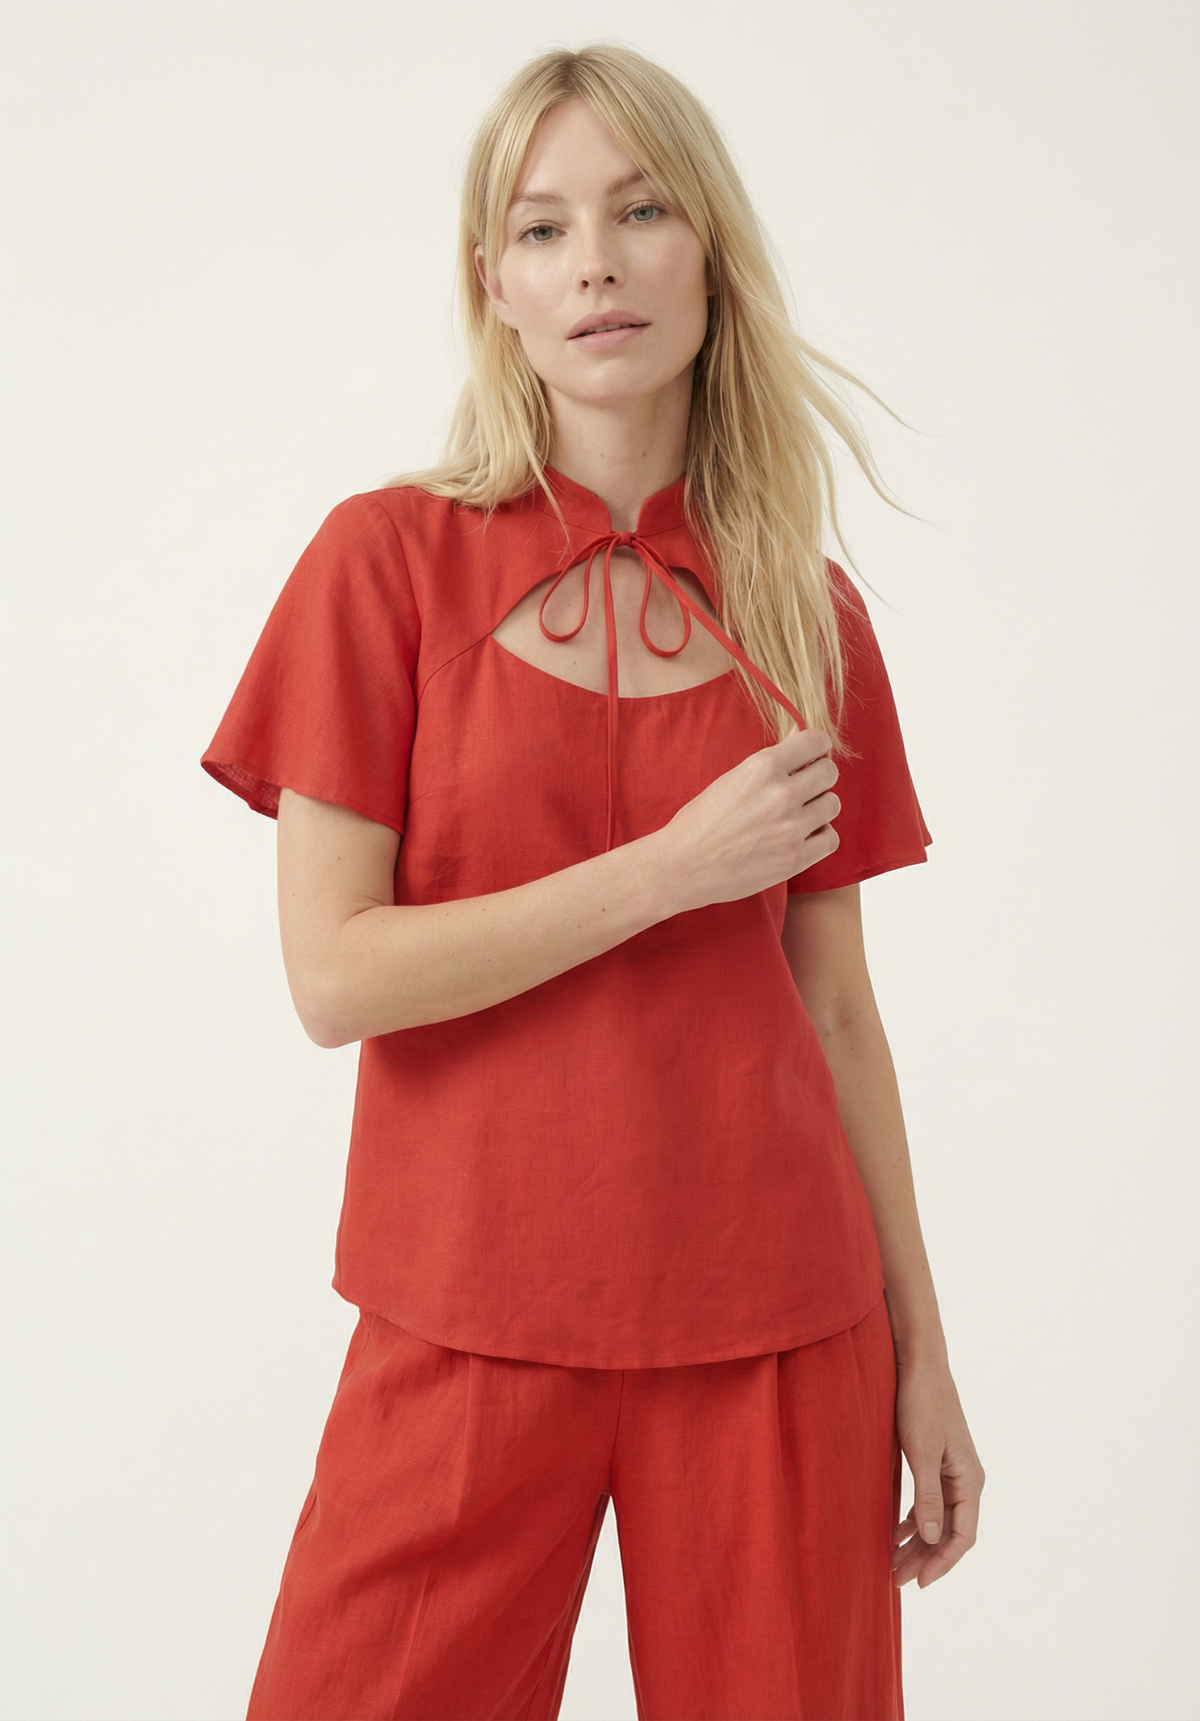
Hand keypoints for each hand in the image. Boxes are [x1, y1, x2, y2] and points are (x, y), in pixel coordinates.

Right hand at [659, 727, 840, 911]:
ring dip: (818, 808)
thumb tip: (799, 734)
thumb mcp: (732, 778)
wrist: (683, 865)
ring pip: (832, 804)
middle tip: (802, 789)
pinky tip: (800, 837)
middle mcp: (781, 794)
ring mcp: (791, 828)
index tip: (811, 757)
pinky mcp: (795, 859)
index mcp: (762, 767)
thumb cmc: (701, 821)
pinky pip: (830, 838)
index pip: (816, 741)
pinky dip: (819, 837)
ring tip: (797, 816)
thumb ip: (771, 760)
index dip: (816, 748)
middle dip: (818, 777)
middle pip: (829, 772)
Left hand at [892, 1356, 984, 1587]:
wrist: (919, 1363)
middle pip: (949, 1532)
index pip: (962, 1536)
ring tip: (892, 1564)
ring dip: (917, 1543)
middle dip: (924, 1559)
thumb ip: (928, 1495)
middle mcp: (966, 1479)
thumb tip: (930, 1537)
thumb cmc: (921, 1403)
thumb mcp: (921, 1451)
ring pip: (937, 1519)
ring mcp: (952, 1471)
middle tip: (896, 1580)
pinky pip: (929, 1502)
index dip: (942, 1563)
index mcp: (969, 1480)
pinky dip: (913, 1520)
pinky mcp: (936, 1461)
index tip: (919, 1583)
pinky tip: (895, 1532)